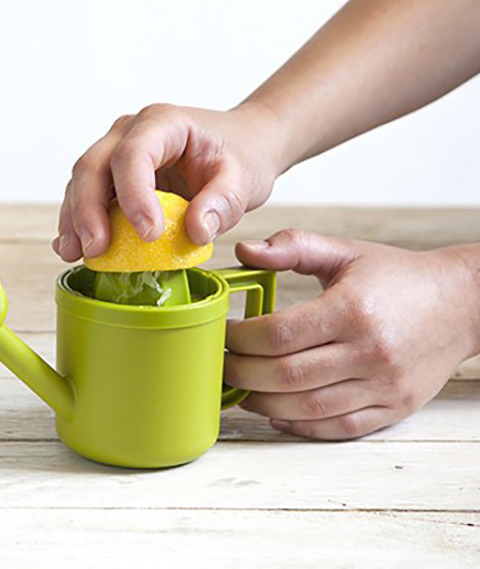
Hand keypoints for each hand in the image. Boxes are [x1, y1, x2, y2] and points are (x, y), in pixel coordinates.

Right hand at [53, 102, 285, 261]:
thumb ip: (224, 203)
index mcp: (163, 122)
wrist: (240, 145)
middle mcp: (129, 131)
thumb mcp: (244, 178)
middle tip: (95, 249)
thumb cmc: (241, 154)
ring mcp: (115, 151)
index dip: (134, 194)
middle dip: (88, 210)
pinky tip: (73, 248)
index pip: (134, 154)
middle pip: (93, 165)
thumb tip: (195, 231)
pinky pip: (87, 196)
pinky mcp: (112, 176)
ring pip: (82, 181)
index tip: (148, 233)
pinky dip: (79, 223)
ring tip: (76, 254)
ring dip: (75, 220)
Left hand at [225, 229, 479, 438]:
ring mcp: (384, 385)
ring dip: (263, 404)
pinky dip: (300, 425)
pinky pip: (338, 427)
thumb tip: (243, 250)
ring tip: (240, 389)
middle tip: (219, 365)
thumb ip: (293, 247)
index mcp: (352, 310)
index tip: (221, 334)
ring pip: (308, 408)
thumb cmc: (397, 277)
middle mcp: (370, 351)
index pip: (280, 334)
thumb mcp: (345, 252)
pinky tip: (275, 412)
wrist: (464, 304)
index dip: (240, 339)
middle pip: (287, 376)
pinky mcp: (394, 408)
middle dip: (242, 373)